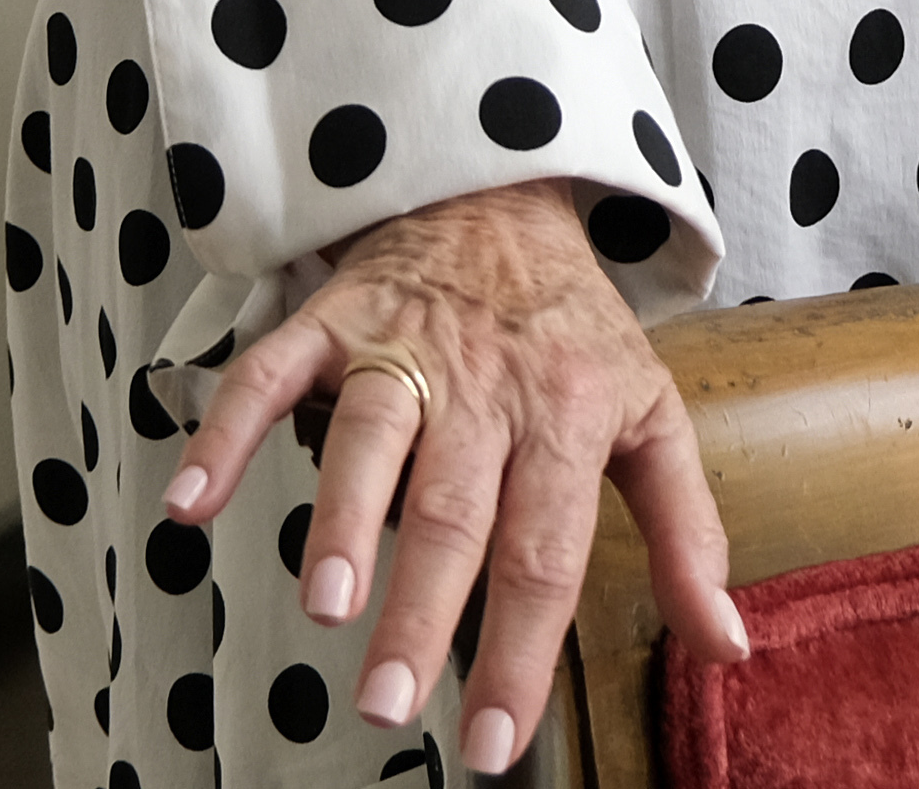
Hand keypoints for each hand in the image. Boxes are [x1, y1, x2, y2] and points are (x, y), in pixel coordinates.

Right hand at [156, 176, 746, 772]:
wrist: (505, 185)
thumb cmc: (574, 327)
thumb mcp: (654, 413)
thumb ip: (689, 533)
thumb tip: (725, 644)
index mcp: (571, 415)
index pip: (546, 551)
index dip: (520, 650)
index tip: (492, 738)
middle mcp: (487, 383)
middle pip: (452, 509)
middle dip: (419, 612)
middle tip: (387, 701)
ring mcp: (405, 344)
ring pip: (369, 434)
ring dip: (339, 517)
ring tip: (322, 602)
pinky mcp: (336, 315)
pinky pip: (271, 372)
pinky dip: (225, 433)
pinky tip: (193, 500)